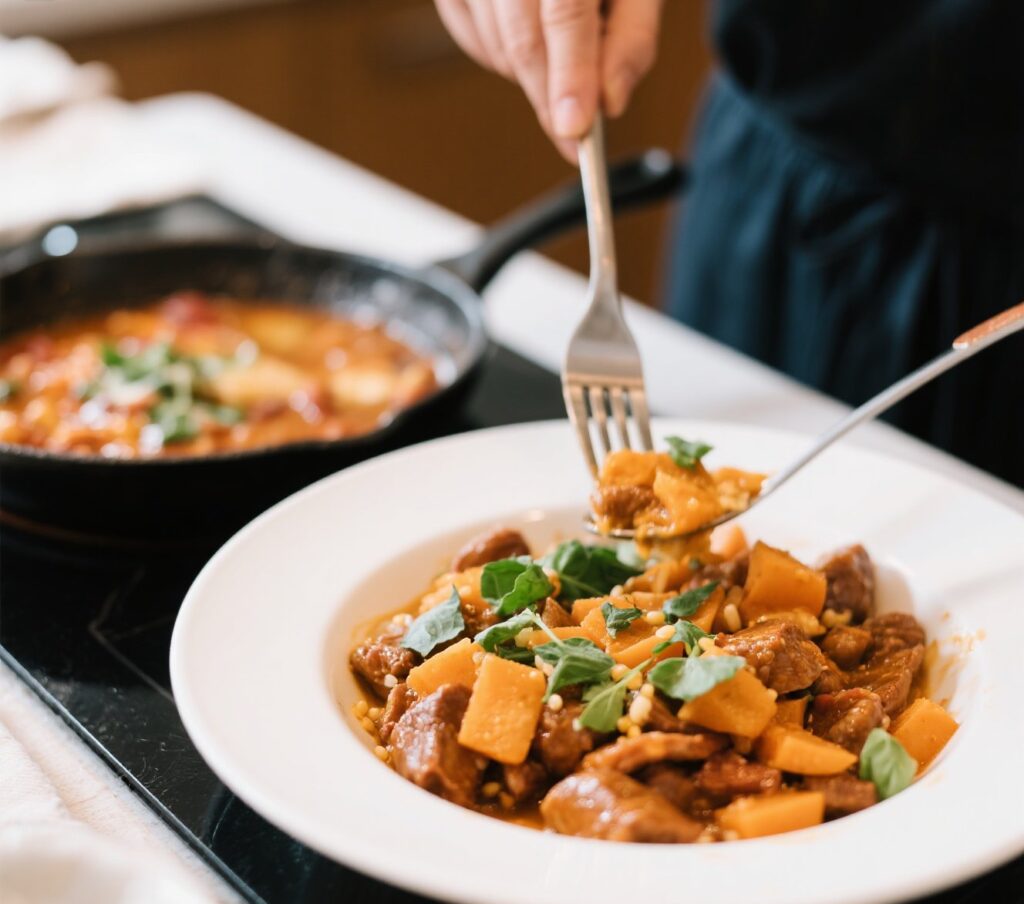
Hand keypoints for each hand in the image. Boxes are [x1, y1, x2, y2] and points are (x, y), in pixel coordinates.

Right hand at [435, 0, 662, 160]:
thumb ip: (631, 38)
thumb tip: (611, 102)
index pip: (563, 12)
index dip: (569, 75)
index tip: (575, 129)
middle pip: (521, 38)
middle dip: (549, 96)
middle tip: (574, 135)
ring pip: (496, 47)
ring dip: (532, 75)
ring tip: (564, 54)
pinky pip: (472, 38)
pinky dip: (501, 56)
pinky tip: (529, 38)